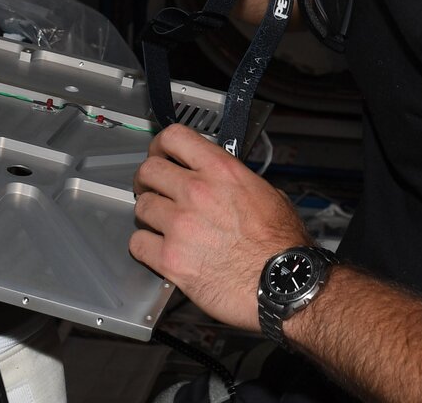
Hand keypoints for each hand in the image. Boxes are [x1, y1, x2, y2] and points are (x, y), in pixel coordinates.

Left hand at [130, 124, 308, 330]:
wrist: (283, 285)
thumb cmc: (283, 246)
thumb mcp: (269, 195)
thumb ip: (237, 182)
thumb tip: (225, 183)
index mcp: (221, 171)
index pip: (174, 137)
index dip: (161, 145)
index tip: (160, 154)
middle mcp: (196, 192)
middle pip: (149, 170)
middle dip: (148, 179)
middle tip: (153, 189)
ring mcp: (180, 225)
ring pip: (141, 207)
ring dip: (148, 214)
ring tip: (159, 223)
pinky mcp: (170, 259)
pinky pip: (138, 244)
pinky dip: (144, 246)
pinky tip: (156, 248)